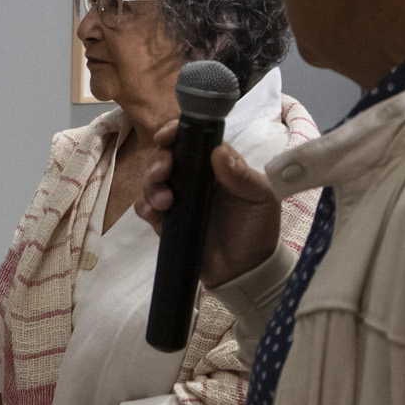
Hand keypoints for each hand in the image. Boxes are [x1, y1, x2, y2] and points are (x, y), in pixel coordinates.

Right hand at [135, 137, 281, 289]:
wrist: (245, 272)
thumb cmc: (257, 229)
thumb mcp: (260, 199)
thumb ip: (241, 176)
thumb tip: (218, 152)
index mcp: (217, 166)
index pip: (192, 139)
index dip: (175, 132)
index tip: (166, 137)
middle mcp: (194, 177)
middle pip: (165, 156)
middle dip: (158, 160)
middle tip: (163, 172)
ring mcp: (178, 199)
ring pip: (151, 180)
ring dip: (150, 184)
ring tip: (165, 201)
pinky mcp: (166, 221)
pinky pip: (145, 206)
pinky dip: (144, 205)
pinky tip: (156, 211)